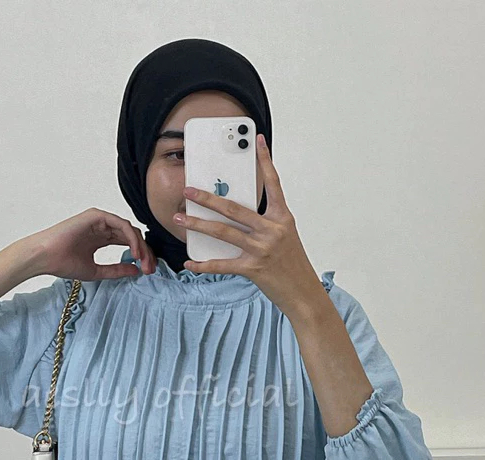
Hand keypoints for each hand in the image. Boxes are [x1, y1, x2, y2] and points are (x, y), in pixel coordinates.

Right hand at [27, 207, 157, 281]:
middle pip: (132, 236)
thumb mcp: (97, 271)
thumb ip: (116, 270)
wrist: (45, 257)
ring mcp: (100, 220)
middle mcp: (102, 227)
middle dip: (145, 252)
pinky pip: (121, 225)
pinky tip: (134, 252)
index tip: (147, 271)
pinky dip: (131, 238)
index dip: (141, 256)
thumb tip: (137, 270)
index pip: (128, 243)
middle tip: (150, 268)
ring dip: (140, 246)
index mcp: (101, 238)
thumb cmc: (63, 263)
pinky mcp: (97, 216)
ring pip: (129, 229)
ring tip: (144, 262)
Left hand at [172, 134, 323, 310]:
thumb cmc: (292, 264)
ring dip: (198, 225)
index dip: (265, 161)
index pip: (273, 184)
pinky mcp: (253, 269)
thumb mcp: (284, 237)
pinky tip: (190, 262)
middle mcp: (272, 230)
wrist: (303, 292)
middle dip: (208, 199)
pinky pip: (222, 264)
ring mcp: (262, 249)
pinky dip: (204, 264)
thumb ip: (263, 223)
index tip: (258, 141)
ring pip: (224, 232)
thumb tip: (234, 215)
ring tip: (181, 219)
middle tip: (189, 191)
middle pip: (234, 208)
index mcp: (282, 218)